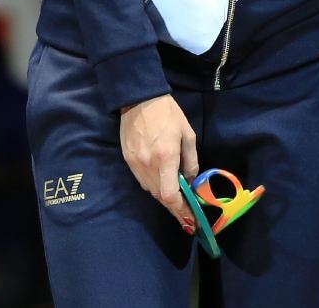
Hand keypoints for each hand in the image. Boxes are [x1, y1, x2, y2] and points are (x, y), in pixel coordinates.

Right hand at [119, 94, 198, 230]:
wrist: (139, 101)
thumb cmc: (168, 114)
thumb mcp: (187, 134)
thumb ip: (190, 159)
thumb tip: (190, 180)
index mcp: (166, 158)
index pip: (170, 194)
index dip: (180, 209)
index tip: (190, 217)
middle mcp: (148, 165)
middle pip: (160, 196)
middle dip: (174, 207)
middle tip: (187, 215)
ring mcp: (136, 165)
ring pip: (151, 190)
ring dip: (164, 197)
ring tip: (178, 201)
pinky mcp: (128, 162)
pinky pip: (143, 181)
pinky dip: (154, 186)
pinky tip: (163, 184)